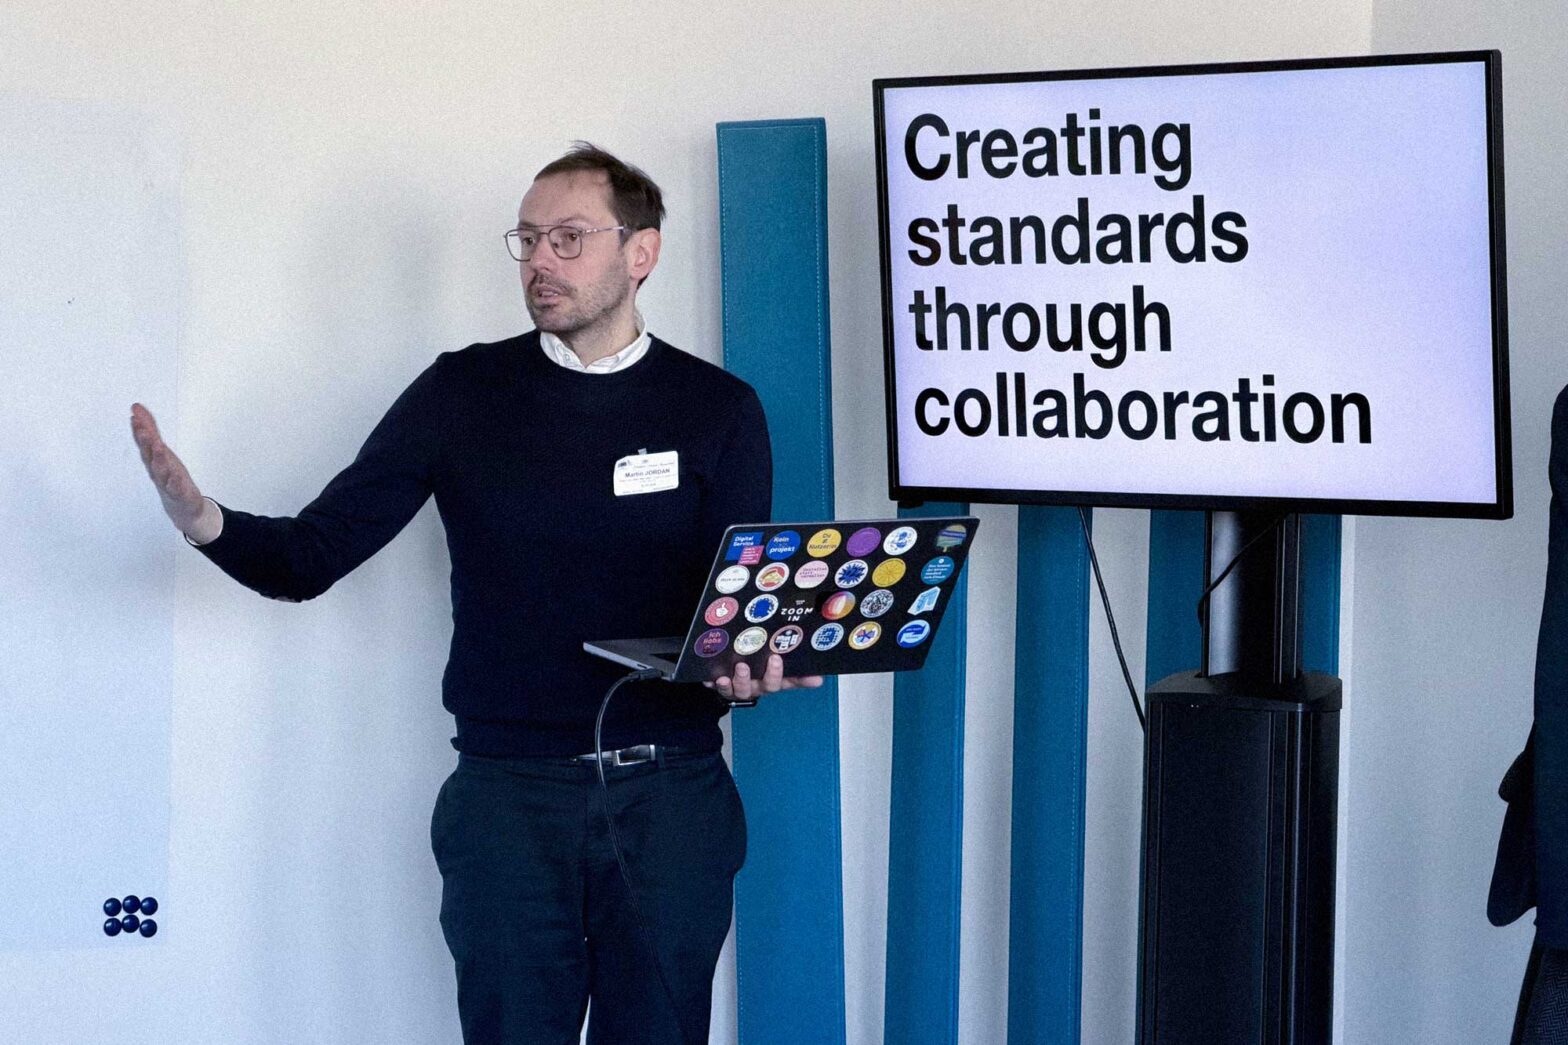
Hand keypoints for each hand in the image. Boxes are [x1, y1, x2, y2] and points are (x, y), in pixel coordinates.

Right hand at [130, 403, 220, 541]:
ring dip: (159, 460)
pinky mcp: (179, 494)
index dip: (139, 430)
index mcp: (153, 459)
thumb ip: (150, 428)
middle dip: (145, 442)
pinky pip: (176, 489)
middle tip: (143, 429)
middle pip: (149, 455)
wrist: (181, 506)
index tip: (134, 417)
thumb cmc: (169, 475)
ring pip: (160, 471)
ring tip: (159, 448)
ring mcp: (167, 482)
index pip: (144, 443)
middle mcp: (156, 470)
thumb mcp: (160, 449)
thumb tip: (136, 407)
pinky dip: (175, 484)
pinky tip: (176, 478)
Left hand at [705, 654, 823, 704]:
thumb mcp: (777, 666)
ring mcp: (739, 688)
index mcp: (773, 680)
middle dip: (770, 675)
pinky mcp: (721, 686)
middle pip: (766, 686)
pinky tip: (713, 677)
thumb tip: (820, 676)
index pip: (788, 681)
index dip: (797, 677)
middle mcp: (758, 686)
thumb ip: (796, 669)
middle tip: (773, 659)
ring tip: (741, 667)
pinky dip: (716, 683)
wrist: (728, 674)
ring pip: (741, 689)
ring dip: (741, 679)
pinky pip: (718, 687)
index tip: (798, 667)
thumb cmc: (756, 668)